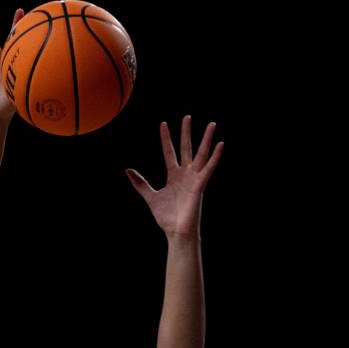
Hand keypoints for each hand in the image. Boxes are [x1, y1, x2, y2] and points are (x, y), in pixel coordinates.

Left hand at [125, 116, 223, 238]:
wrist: (176, 232)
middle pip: (186, 148)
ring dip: (206, 139)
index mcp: (173, 175)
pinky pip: (209, 168)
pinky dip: (215, 157)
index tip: (163, 123)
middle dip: (186, 132)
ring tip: (211, 124)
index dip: (166, 138)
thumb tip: (127, 170)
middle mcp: (185, 174)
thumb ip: (140, 183)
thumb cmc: (166, 217)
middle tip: (187, 116)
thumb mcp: (150, 197)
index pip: (169, 152)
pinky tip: (220, 144)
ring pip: (201, 154)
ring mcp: (194, 179)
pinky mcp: (200, 186)